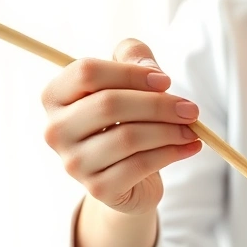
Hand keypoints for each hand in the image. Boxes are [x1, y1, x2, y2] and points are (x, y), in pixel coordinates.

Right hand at [41, 39, 202, 215]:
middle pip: (109, 104)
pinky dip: (171, 153)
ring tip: (192, 129)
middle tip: (191, 109)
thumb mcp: (127, 82)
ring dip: (169, 130)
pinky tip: (189, 147)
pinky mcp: (98, 188)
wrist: (128, 177)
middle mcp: (56, 130)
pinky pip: (140, 165)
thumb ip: (134, 57)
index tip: (165, 81)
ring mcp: (74, 163)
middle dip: (158, 104)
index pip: (87, 72)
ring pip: (128, 137)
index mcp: (55, 97)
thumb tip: (151, 70)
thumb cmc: (126, 120)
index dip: (130, 72)